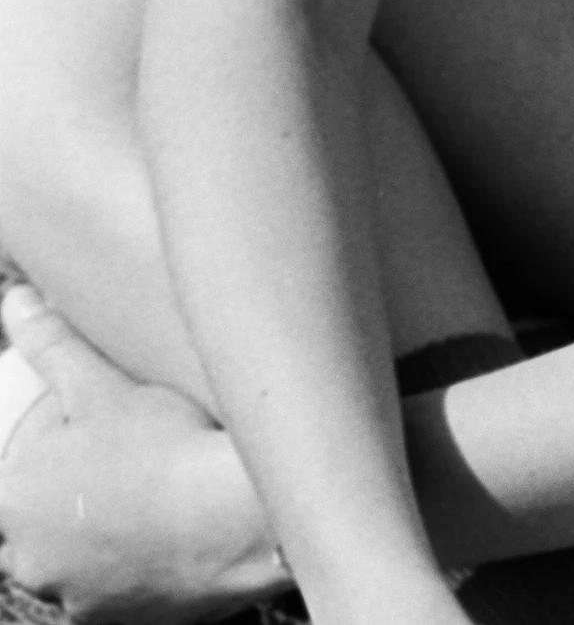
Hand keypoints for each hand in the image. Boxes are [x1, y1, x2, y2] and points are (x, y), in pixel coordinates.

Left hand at [0, 285, 289, 623]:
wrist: (234, 519)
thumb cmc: (162, 446)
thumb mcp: (102, 382)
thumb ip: (52, 343)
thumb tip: (14, 300)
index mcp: (13, 507)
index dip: (24, 476)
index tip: (63, 455)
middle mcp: (32, 565)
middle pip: (27, 540)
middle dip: (55, 510)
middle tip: (102, 468)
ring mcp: (77, 601)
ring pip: (69, 570)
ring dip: (90, 543)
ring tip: (137, 496)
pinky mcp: (122, 623)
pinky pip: (111, 594)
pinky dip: (128, 568)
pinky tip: (162, 532)